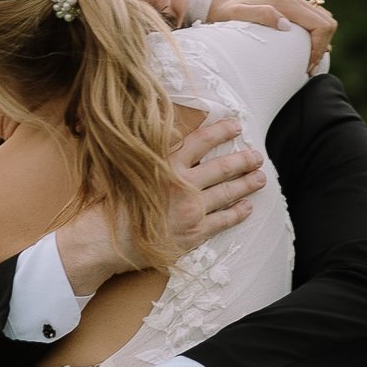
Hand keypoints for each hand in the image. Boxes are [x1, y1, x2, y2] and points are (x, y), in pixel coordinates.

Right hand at [52, 114, 261, 291]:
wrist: (106, 240)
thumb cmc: (114, 203)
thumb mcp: (130, 169)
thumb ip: (154, 155)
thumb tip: (170, 136)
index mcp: (166, 163)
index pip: (202, 141)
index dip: (222, 131)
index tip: (236, 126)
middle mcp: (183, 184)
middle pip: (223, 167)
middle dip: (244, 160)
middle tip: (257, 156)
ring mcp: (191, 209)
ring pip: (228, 193)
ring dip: (247, 184)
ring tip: (260, 178)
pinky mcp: (194, 232)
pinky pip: (223, 220)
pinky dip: (238, 212)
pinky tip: (246, 207)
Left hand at [208, 0, 335, 69]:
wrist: (217, 2)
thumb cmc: (226, 13)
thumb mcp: (239, 14)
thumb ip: (262, 15)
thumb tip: (286, 26)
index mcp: (287, 2)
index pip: (321, 25)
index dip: (320, 47)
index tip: (308, 65)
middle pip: (327, 22)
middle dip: (323, 46)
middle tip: (309, 67)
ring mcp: (293, 1)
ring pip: (324, 20)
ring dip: (322, 41)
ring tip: (308, 61)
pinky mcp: (290, 6)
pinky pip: (314, 20)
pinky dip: (317, 36)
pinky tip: (306, 50)